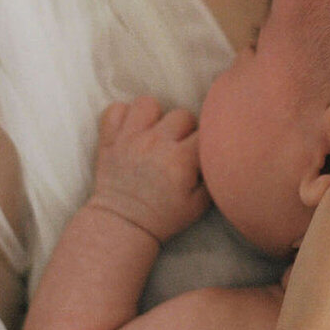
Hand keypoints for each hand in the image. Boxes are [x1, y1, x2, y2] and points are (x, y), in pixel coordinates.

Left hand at [89, 96, 209, 244]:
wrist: (122, 226)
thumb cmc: (163, 217)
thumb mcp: (199, 205)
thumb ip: (213, 177)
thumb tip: (220, 155)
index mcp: (179, 160)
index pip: (205, 132)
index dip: (206, 141)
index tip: (200, 153)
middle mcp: (155, 144)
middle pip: (181, 114)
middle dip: (185, 129)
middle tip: (179, 145)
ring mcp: (129, 139)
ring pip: (148, 103)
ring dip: (154, 115)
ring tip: (154, 132)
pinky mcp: (109, 140)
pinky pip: (115, 109)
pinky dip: (123, 116)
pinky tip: (131, 130)